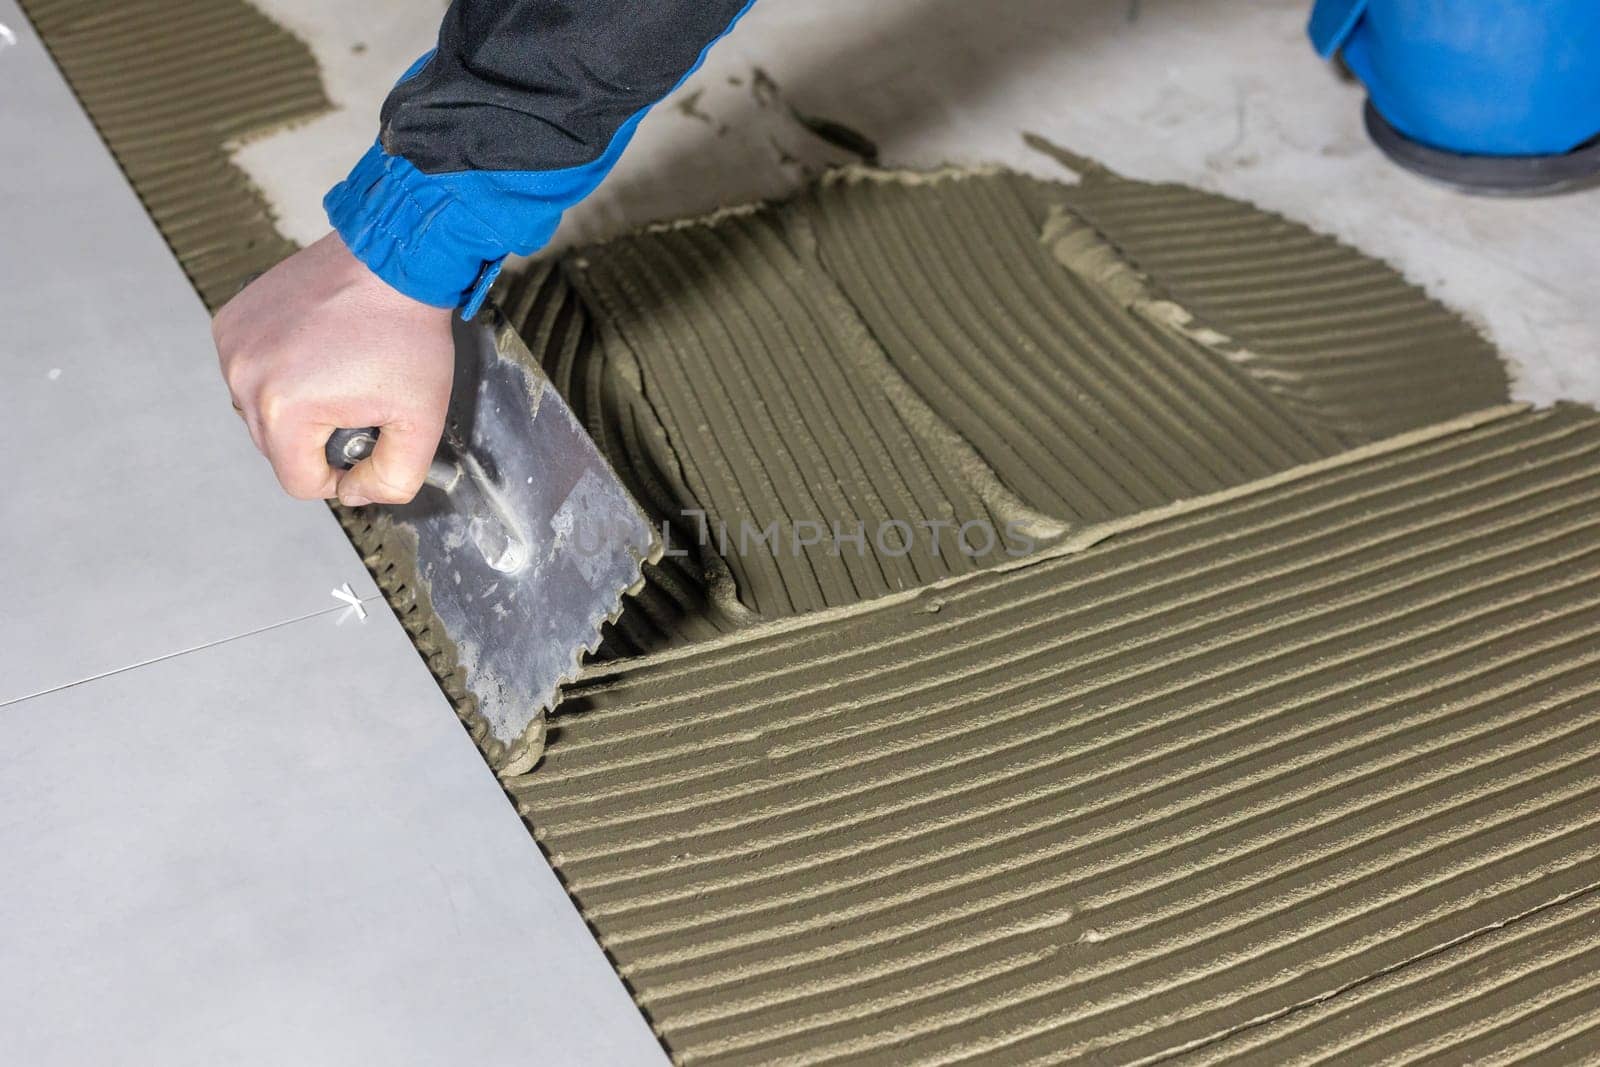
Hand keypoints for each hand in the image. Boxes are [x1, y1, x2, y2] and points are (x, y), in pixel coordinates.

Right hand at [213, 231, 454, 505]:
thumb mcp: (421, 422)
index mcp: (283, 410)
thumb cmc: (408, 334)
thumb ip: (393, 479)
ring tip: (339, 371)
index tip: (369, 441)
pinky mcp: (229, 322)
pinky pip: (250, 373)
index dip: (341, 476)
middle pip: (277, 450)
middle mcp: (243, 378)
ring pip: (260, 413)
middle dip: (320, 438)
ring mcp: (231, 347)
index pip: (300, 483)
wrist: (392, 262)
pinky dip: (279, 372)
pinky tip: (315, 349)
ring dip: (297, 407)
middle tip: (360, 399)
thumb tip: (354, 494)